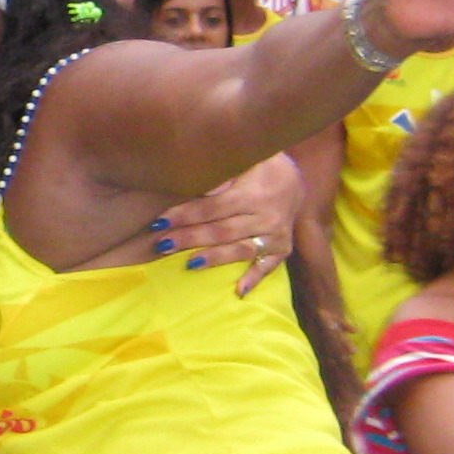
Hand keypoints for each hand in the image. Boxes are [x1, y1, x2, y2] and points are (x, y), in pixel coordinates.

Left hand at [155, 153, 301, 292]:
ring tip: (189, 264)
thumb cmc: (258, 168)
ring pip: (240, 250)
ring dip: (214, 258)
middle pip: (222, 231)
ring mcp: (276, 235)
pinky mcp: (282, 249)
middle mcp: (266, 217)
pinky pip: (267, 266)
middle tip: (163, 245)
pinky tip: (238, 291)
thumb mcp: (243, 162)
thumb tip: (198, 190)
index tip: (160, 222)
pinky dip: (254, 279)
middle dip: (190, 238)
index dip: (185, 215)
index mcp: (253, 194)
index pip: (212, 208)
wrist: (293, 179)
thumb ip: (221, 176)